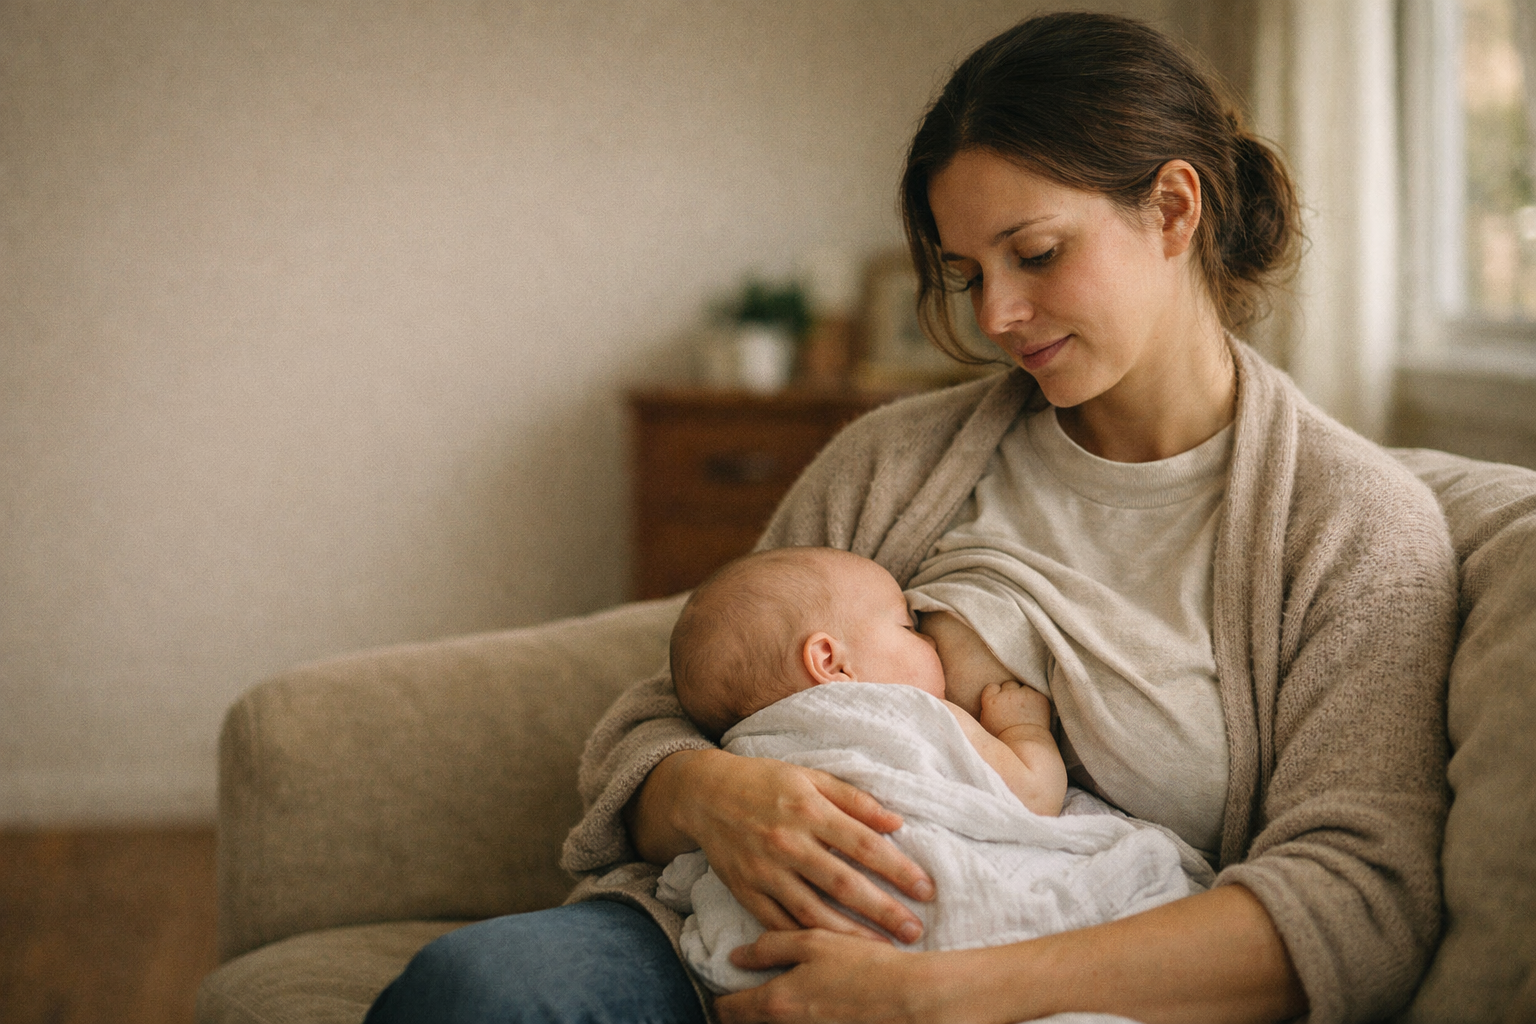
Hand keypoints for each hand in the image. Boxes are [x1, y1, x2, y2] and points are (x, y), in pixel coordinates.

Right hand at [671, 750, 933, 940]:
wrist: (704, 794)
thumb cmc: (765, 782)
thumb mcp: (811, 778)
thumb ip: (855, 800)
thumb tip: (897, 820)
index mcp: (809, 810)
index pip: (864, 844)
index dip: (899, 869)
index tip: (926, 889)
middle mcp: (788, 842)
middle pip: (843, 884)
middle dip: (883, 910)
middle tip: (915, 931)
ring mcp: (764, 871)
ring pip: (812, 912)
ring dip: (850, 934)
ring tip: (882, 949)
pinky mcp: (746, 891)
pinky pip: (779, 924)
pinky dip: (806, 940)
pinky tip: (832, 951)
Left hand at [715, 930, 951, 1023]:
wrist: (909, 998)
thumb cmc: (862, 965)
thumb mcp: (813, 942)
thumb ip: (770, 948)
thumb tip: (736, 956)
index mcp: (775, 1001)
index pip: (727, 1011)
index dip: (723, 998)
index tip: (728, 986)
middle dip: (743, 1012)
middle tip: (750, 992)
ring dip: (770, 1015)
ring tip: (783, 995)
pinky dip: (796, 1019)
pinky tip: (812, 1003)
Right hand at [978, 680, 1051, 736]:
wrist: (1026, 744)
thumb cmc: (1004, 738)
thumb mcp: (986, 724)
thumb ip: (986, 708)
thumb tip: (989, 699)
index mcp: (991, 701)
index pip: (992, 687)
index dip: (997, 694)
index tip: (1000, 702)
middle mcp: (1007, 695)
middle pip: (1009, 684)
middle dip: (1011, 692)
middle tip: (1014, 706)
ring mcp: (1024, 695)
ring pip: (1023, 687)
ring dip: (1024, 694)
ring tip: (1025, 709)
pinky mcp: (1038, 697)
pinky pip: (1036, 693)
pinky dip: (1035, 700)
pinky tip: (1034, 711)